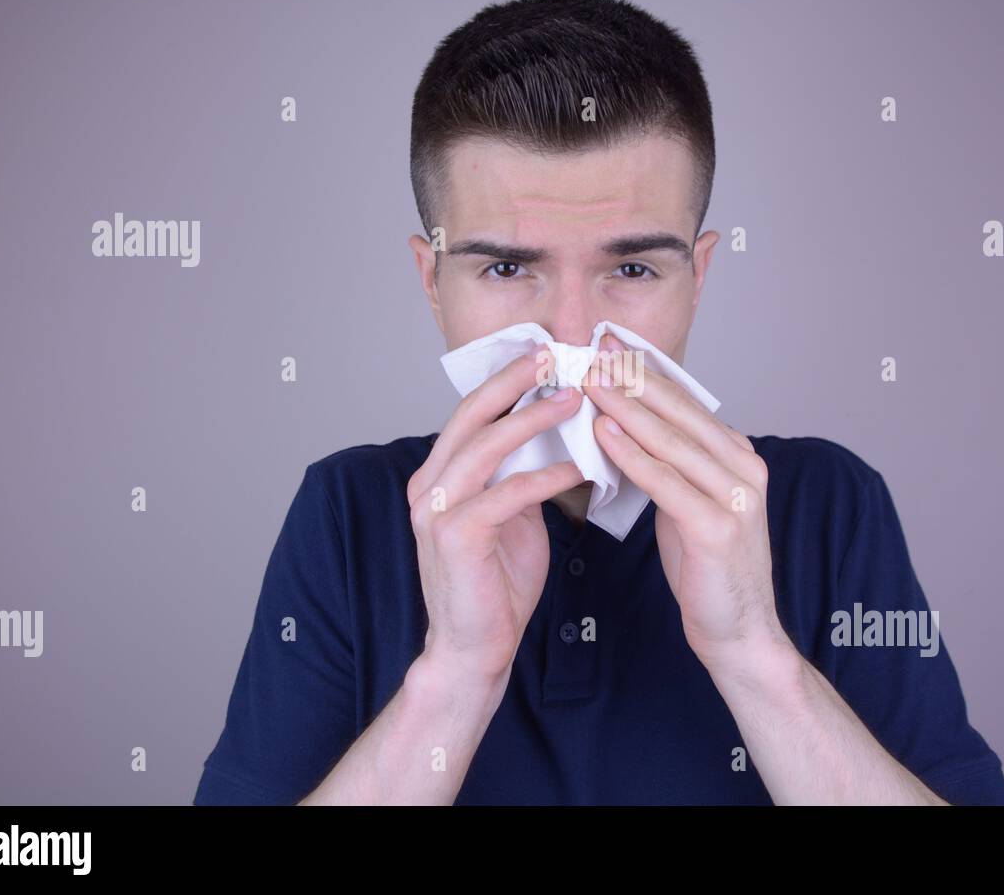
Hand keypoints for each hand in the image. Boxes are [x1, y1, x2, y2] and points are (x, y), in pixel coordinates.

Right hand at [407, 350, 584, 682]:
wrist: (474, 649)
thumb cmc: (495, 584)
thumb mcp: (510, 516)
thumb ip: (518, 475)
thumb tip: (555, 436)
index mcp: (438, 476)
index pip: (472, 412)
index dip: (507, 380)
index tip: (546, 354)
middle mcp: (428, 486)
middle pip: (471, 415)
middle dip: (514, 380)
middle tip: (556, 355)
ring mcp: (436, 511)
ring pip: (485, 446)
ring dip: (532, 419)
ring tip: (573, 399)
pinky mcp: (456, 538)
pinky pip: (505, 494)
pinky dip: (543, 477)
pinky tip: (576, 468)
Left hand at [580, 334, 786, 667]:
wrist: (739, 631)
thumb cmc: (708, 568)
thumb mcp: (689, 503)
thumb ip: (671, 464)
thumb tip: (628, 427)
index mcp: (738, 457)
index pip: (686, 403)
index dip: (644, 373)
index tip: (608, 346)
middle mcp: (744, 468)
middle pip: (679, 412)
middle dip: (633, 377)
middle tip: (593, 349)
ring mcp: (736, 496)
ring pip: (671, 440)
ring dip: (626, 407)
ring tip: (590, 380)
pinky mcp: (718, 527)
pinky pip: (666, 482)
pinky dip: (633, 455)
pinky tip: (603, 433)